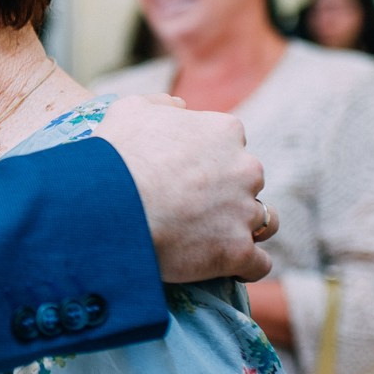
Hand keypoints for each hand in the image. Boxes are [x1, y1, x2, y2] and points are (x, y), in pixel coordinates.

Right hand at [93, 96, 271, 283]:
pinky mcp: (238, 252)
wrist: (108, 209)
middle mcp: (245, 169)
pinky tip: (226, 269)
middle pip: (249, 182)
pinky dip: (244, 266)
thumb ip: (161, 104)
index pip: (230, 145)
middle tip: (192, 210)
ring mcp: (244, 212)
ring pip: (265, 221)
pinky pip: (257, 264)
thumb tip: (179, 106)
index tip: (185, 177)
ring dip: (246, 228)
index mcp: (224, 132)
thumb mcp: (129, 111)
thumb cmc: (114, 157)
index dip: (208, 162)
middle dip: (228, 194)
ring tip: (216, 239)